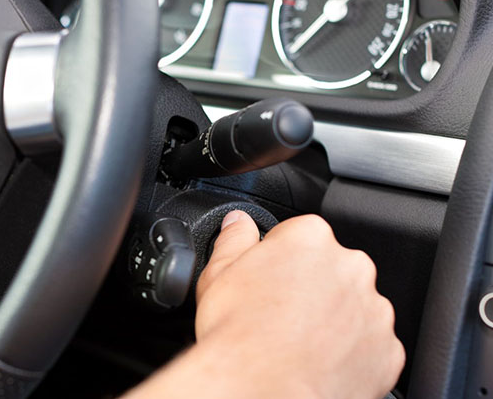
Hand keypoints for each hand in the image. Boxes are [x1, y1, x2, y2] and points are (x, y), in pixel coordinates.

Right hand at [124, 211, 403, 398]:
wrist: (261, 389)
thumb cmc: (238, 335)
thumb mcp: (217, 275)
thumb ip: (233, 239)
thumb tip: (238, 222)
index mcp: (310, 238)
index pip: (299, 236)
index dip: (278, 261)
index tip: (267, 282)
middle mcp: (351, 267)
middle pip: (331, 270)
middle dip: (311, 288)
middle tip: (279, 315)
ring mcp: (374, 310)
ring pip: (354, 308)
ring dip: (332, 321)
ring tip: (297, 344)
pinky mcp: (387, 351)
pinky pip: (371, 347)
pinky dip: (350, 355)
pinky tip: (318, 364)